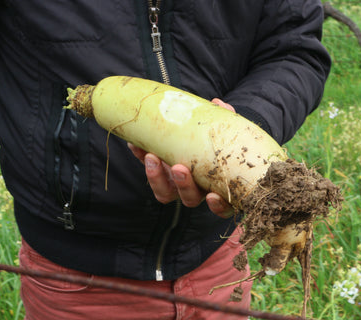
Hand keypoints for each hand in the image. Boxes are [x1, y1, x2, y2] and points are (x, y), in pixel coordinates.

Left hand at [128, 98, 234, 217]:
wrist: (197, 135)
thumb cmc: (218, 139)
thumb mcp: (222, 130)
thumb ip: (224, 120)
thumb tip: (219, 104)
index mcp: (217, 184)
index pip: (223, 206)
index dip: (219, 206)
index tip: (212, 197)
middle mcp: (196, 189)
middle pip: (189, 199)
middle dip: (183, 185)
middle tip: (178, 168)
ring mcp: (175, 184)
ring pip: (164, 193)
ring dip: (156, 177)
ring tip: (151, 156)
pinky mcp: (158, 173)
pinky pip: (148, 172)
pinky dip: (141, 158)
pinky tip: (135, 144)